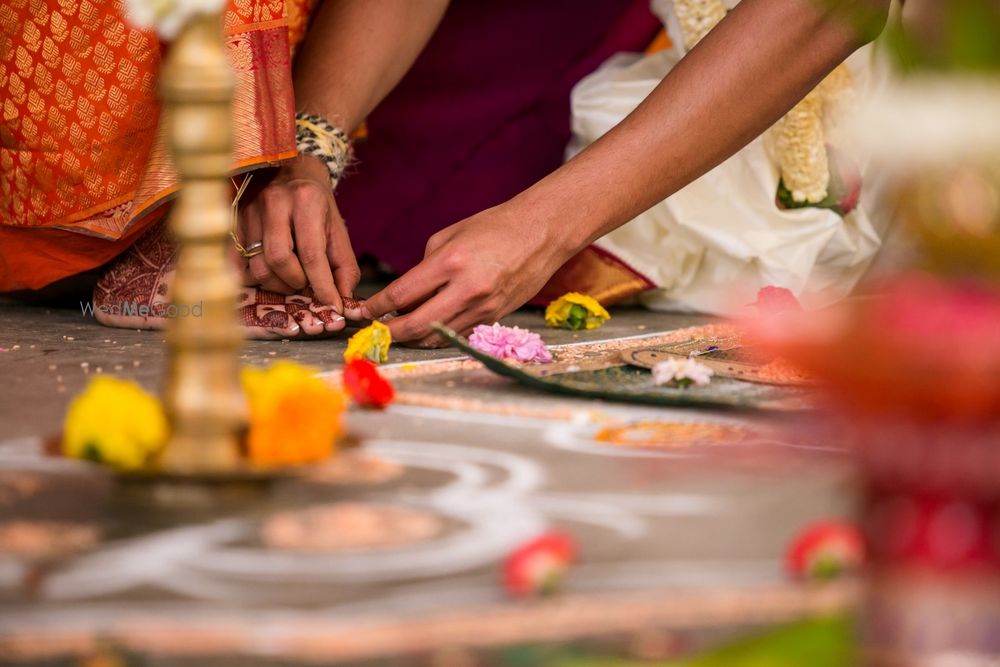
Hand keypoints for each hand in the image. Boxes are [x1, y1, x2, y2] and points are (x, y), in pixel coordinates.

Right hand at [237, 155, 360, 315]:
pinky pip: (238, 262)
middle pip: (279, 260)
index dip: (322, 285)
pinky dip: (254, 278)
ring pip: (257, 265)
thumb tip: (343, 298)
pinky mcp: (233, 221)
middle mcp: (274, 202)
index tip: (332, 305)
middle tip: (305, 284)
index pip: (312, 254)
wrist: (290, 169)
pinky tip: (268, 275)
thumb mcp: (337, 229)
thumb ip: (344, 265)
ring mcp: (250, 210)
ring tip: (290, 278)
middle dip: (296, 282)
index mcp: (306, 201)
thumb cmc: (316, 205)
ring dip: (277, 283)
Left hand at [361, 204, 575, 346]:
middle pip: (415, 325)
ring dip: (412, 338)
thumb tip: (406, 294)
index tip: (363, 311)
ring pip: (436, 336)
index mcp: (450, 262)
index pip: (402, 294)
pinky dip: (437, 335)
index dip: (377, 306)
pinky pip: (457, 333)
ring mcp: (482, 307)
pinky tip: (425, 330)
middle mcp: (466, 289)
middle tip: (375, 332)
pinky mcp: (493, 316)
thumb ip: (425, 267)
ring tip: (396, 333)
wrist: (540, 233)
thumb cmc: (493, 227)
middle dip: (390, 332)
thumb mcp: (449, 236)